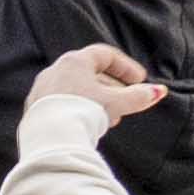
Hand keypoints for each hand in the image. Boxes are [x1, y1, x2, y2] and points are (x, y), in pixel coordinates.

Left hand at [28, 42, 165, 125]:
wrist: (51, 139)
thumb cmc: (84, 114)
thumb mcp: (116, 104)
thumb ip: (138, 97)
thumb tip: (159, 92)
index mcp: (73, 62)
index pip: (105, 55)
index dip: (126, 67)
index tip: (140, 81)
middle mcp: (54, 71)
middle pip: (89, 73)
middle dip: (113, 88)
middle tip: (127, 102)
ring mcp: (41, 90)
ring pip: (75, 89)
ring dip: (97, 101)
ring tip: (111, 118)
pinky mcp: (34, 109)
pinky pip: (61, 103)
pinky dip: (79, 109)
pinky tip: (89, 126)